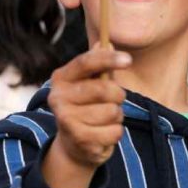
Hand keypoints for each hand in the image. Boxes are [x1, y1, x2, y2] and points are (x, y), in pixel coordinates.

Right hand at [42, 47, 129, 187]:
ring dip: (116, 117)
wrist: (73, 145)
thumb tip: (106, 43)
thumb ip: (100, 64)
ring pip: (112, 112)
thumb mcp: (92, 82)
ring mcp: (66, 119)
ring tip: (105, 120)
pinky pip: (114, 131)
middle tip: (114, 101)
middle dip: (118, 96)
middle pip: (104, 89)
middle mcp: (58, 97)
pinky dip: (115, 133)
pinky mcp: (78, 139)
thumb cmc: (87, 106)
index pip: (86, 62)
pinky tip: (103, 135)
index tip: (129, 60)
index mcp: (61, 78)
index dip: (108, 59)